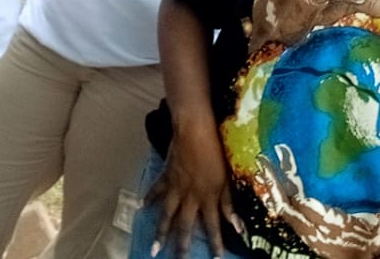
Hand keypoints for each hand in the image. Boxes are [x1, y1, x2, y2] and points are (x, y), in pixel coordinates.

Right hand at [147, 124, 241, 257]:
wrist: (194, 131)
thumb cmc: (215, 152)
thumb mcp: (226, 179)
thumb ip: (229, 204)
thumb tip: (238, 227)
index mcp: (208, 198)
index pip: (213, 226)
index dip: (215, 244)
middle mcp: (190, 197)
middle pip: (185, 226)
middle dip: (181, 245)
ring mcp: (175, 188)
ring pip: (167, 214)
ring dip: (160, 232)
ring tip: (154, 248)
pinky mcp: (166, 176)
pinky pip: (156, 190)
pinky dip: (148, 198)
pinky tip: (141, 207)